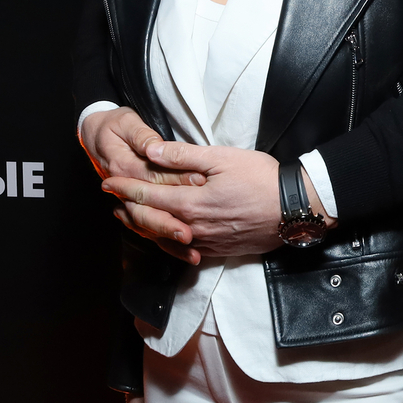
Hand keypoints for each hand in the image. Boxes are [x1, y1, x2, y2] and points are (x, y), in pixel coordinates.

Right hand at [82, 107, 203, 253]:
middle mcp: (123, 189)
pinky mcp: (135, 207)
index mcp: (124, 167)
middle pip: (148, 210)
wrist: (94, 133)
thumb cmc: (114, 126)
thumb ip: (142, 136)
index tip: (201, 183)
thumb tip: (153, 147)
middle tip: (192, 232)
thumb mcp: (127, 123)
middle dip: (170, 223)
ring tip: (192, 251)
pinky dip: (163, 241)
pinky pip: (147, 229)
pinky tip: (183, 251)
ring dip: (169, 238)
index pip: (153, 178)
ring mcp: (127, 201)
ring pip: (148, 225)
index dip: (177, 181)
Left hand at [106, 143, 293, 260]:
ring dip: (142, 226)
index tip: (107, 181)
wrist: (294, 208)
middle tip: (113, 197)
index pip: (147, 196)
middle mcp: (193, 228)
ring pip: (163, 239)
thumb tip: (150, 151)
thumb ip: (183, 155)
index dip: (124, 188)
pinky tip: (162, 234)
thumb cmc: (261, 178)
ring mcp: (205, 243)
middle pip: (149, 221)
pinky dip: (165, 240)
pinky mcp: (218, 251)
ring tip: (129, 215)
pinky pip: (182, 250)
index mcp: (191, 203)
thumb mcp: (222, 157)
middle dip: (127, 208)